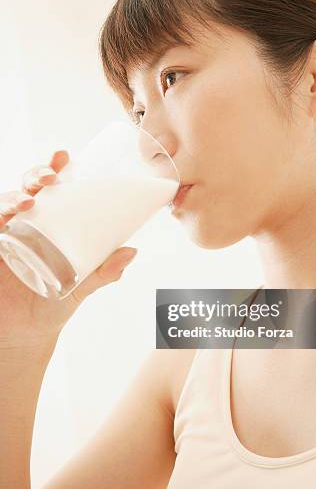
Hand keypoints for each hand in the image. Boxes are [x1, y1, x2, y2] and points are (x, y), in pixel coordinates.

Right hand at [0, 151, 137, 345]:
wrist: (27, 333)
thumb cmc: (54, 302)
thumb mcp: (81, 285)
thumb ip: (103, 271)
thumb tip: (131, 252)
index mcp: (52, 224)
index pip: (53, 190)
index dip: (55, 168)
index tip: (64, 156)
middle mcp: (28, 224)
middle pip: (28, 189)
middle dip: (36, 175)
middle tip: (51, 178)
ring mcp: (7, 235)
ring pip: (6, 204)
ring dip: (14, 196)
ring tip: (29, 201)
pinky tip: (3, 218)